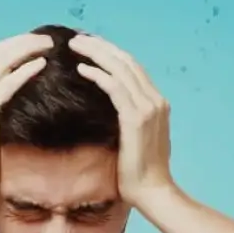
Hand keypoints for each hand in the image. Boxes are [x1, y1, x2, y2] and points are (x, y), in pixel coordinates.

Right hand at [0, 33, 52, 201]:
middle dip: (23, 41)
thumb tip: (17, 103)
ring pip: (2, 60)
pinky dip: (25, 70)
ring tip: (48, 45)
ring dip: (26, 48)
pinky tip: (42, 65)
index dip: (14, 46)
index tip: (35, 44)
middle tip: (47, 39)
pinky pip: (8, 83)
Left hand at [68, 34, 173, 205]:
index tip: (90, 47)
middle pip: (127, 62)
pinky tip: (82, 69)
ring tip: (75, 46)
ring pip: (120, 69)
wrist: (153, 193)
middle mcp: (156, 101)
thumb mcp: (136, 139)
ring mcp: (149, 108)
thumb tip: (109, 112)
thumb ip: (129, 120)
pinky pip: (115, 88)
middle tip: (77, 39)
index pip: (133, 68)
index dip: (111, 54)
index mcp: (157, 104)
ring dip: (96, 54)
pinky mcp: (136, 119)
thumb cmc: (139, 173)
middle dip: (101, 47)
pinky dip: (99, 75)